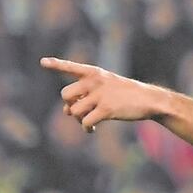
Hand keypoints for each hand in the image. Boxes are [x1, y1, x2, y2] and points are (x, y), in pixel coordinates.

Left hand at [40, 56, 162, 132]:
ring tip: (89, 122)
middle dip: (69, 106)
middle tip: (80, 111)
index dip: (56, 65)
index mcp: (95, 73)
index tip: (42, 62)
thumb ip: (86, 93)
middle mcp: (95, 82)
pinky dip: (86, 128)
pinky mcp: (106, 110)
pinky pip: (85, 121)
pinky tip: (92, 129)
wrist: (150, 99)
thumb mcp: (108, 85)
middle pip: (65, 95)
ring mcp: (100, 95)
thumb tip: (66, 112)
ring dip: (78, 120)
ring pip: (74, 111)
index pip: (71, 67)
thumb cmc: (127, 94)